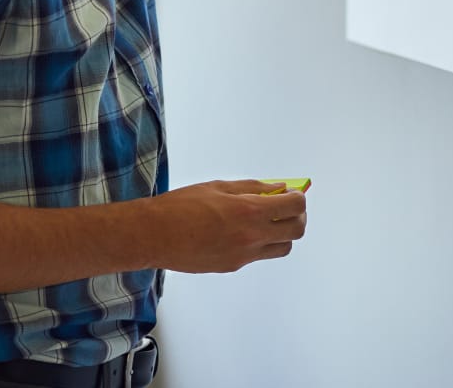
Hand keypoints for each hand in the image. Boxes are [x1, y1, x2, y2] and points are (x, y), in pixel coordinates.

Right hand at [148, 179, 306, 273]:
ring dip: (282, 233)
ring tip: (266, 219)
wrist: (154, 235)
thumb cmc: (181, 207)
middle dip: (297, 217)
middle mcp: (250, 237)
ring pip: (281, 248)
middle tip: (287, 205)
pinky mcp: (232, 267)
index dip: (298, 197)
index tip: (293, 192)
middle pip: (296, 232)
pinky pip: (258, 255)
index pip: (294, 207)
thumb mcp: (219, 187)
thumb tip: (276, 188)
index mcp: (248, 211)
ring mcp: (243, 256)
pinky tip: (243, 230)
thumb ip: (252, 188)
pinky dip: (260, 242)